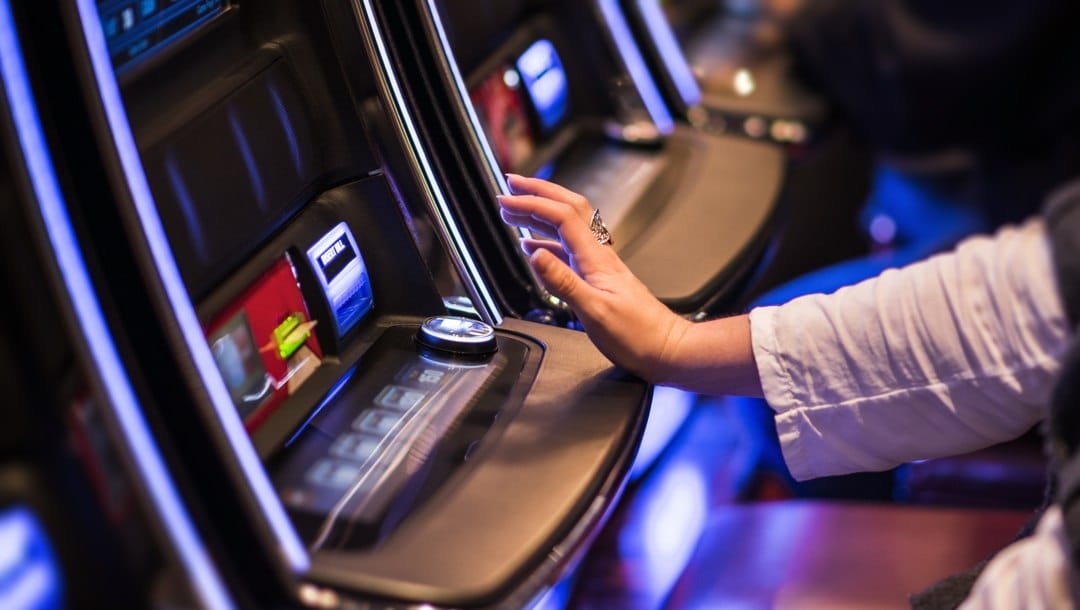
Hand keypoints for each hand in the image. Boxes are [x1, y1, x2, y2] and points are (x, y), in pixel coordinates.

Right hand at [497, 174, 690, 381]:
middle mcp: (598, 255)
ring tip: (517, 209)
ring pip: (568, 226)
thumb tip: (535, 254)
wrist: (666, 348)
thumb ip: (563, 282)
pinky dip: (547, 241)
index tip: (508, 198)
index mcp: (596, 259)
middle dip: (539, 192)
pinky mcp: (599, 278)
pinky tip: (535, 248)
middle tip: (512, 184)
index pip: (561, 217)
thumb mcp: (595, 311)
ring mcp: (599, 265)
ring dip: (541, 213)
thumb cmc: (637, 334)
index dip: (533, 203)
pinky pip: (569, 249)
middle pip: (568, 209)